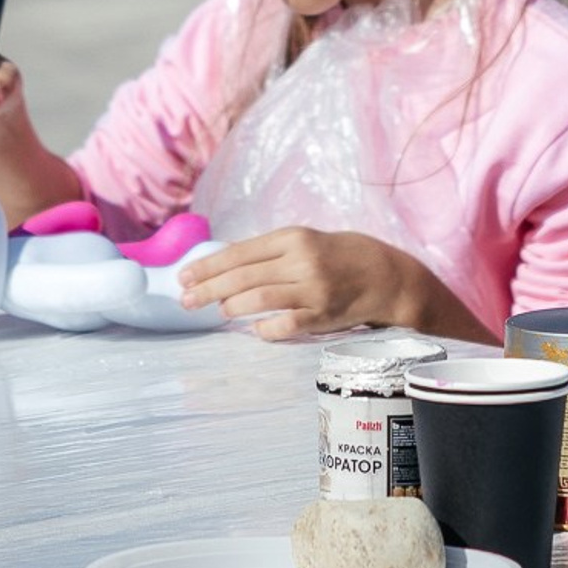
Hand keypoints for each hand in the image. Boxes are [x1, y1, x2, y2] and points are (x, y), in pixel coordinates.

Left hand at [180, 226, 435, 338]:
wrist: (384, 275)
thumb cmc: (336, 256)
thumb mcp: (303, 242)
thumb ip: (269, 253)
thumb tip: (223, 266)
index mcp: (292, 238)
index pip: (240, 252)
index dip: (208, 266)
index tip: (183, 276)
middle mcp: (301, 260)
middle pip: (243, 276)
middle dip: (208, 289)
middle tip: (185, 301)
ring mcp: (313, 289)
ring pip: (260, 298)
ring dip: (232, 307)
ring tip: (218, 311)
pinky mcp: (324, 315)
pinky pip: (286, 324)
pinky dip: (266, 329)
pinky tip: (255, 330)